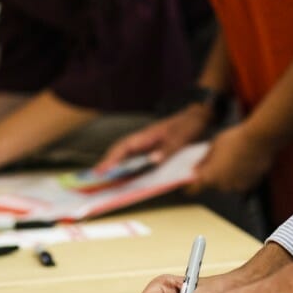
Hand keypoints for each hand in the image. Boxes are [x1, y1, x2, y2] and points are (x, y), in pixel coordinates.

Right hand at [96, 105, 211, 171]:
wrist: (197, 116)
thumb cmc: (188, 126)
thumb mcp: (180, 138)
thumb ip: (167, 150)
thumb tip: (152, 161)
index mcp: (146, 135)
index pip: (124, 148)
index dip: (111, 159)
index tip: (101, 170)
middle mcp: (143, 139)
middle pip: (119, 150)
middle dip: (107, 162)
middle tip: (95, 177)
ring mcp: (146, 143)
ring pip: (125, 153)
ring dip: (115, 164)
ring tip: (105, 177)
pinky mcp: (151, 147)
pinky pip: (135, 157)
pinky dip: (126, 164)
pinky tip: (125, 174)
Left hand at [188, 125, 276, 193]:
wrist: (260, 138)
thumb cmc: (235, 139)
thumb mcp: (213, 145)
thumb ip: (203, 160)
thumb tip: (194, 168)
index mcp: (211, 176)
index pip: (195, 189)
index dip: (190, 188)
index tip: (187, 187)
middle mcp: (224, 185)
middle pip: (214, 184)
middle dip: (214, 175)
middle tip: (219, 161)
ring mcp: (238, 186)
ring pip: (229, 183)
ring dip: (228, 175)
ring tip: (234, 158)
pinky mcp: (251, 184)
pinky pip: (242, 182)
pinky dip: (241, 176)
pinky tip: (244, 162)